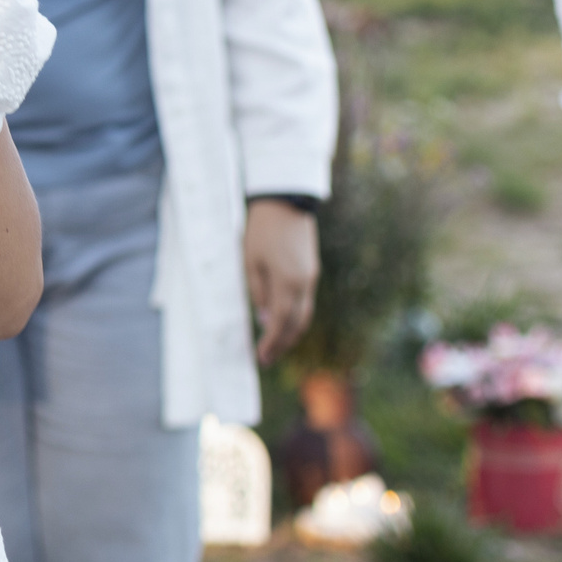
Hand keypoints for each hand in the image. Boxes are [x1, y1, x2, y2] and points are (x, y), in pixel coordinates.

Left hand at [244, 198, 318, 364]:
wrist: (286, 202)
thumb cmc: (261, 231)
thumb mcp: (251, 262)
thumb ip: (258, 292)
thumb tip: (264, 319)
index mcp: (287, 283)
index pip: (280, 323)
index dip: (271, 343)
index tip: (261, 357)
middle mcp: (303, 284)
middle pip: (296, 324)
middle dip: (282, 344)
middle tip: (267, 358)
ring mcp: (310, 277)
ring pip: (304, 314)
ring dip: (291, 332)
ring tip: (275, 345)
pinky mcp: (311, 270)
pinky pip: (305, 301)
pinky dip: (295, 316)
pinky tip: (282, 321)